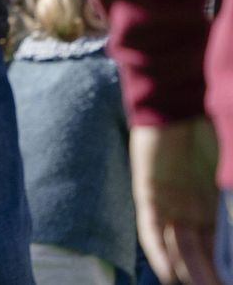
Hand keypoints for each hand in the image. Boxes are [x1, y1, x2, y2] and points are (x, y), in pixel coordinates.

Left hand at [132, 119, 221, 283]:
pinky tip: (168, 274)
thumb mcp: (230, 170)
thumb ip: (231, 198)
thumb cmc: (211, 133)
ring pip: (176, 249)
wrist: (180, 105)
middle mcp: (190, 211)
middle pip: (197, 255)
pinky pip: (150, 231)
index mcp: (213, 208)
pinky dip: (159, 253)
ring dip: (189, 273)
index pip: (218, 248)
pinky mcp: (147, 195)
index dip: (224, 267)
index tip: (229, 282)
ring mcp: (169, 204)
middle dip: (207, 277)